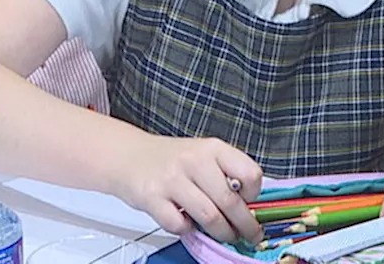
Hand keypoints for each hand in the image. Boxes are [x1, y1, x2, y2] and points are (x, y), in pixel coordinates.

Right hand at [114, 134, 263, 243]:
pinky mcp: (152, 198)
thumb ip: (225, 173)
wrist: (129, 156)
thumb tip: (249, 204)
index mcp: (213, 148)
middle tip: (250, 235)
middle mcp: (194, 161)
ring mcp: (172, 180)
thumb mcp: (204, 154)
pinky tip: (189, 224)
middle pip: (230, 201)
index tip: (251, 202)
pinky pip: (179, 225)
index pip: (249, 173)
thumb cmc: (173, 159)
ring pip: (208, 216)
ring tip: (226, 235)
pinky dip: (188, 230)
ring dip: (222, 232)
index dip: (254, 193)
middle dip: (245, 225)